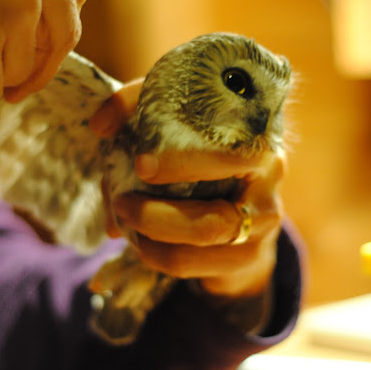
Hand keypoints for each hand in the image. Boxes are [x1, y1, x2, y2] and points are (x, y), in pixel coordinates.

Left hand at [91, 83, 284, 298]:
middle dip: (157, 218)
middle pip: (213, 220)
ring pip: (200, 247)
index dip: (186, 164)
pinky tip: (141, 239)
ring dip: (152, 240)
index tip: (142, 166)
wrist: (248, 196)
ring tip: (123, 221)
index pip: (231, 156)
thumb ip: (141, 106)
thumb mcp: (180, 118)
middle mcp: (270, 182)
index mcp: (259, 139)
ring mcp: (263, 226)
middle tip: (121, 203)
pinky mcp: (249, 256)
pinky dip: (158, 255)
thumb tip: (100, 125)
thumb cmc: (207, 146)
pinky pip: (194, 265)